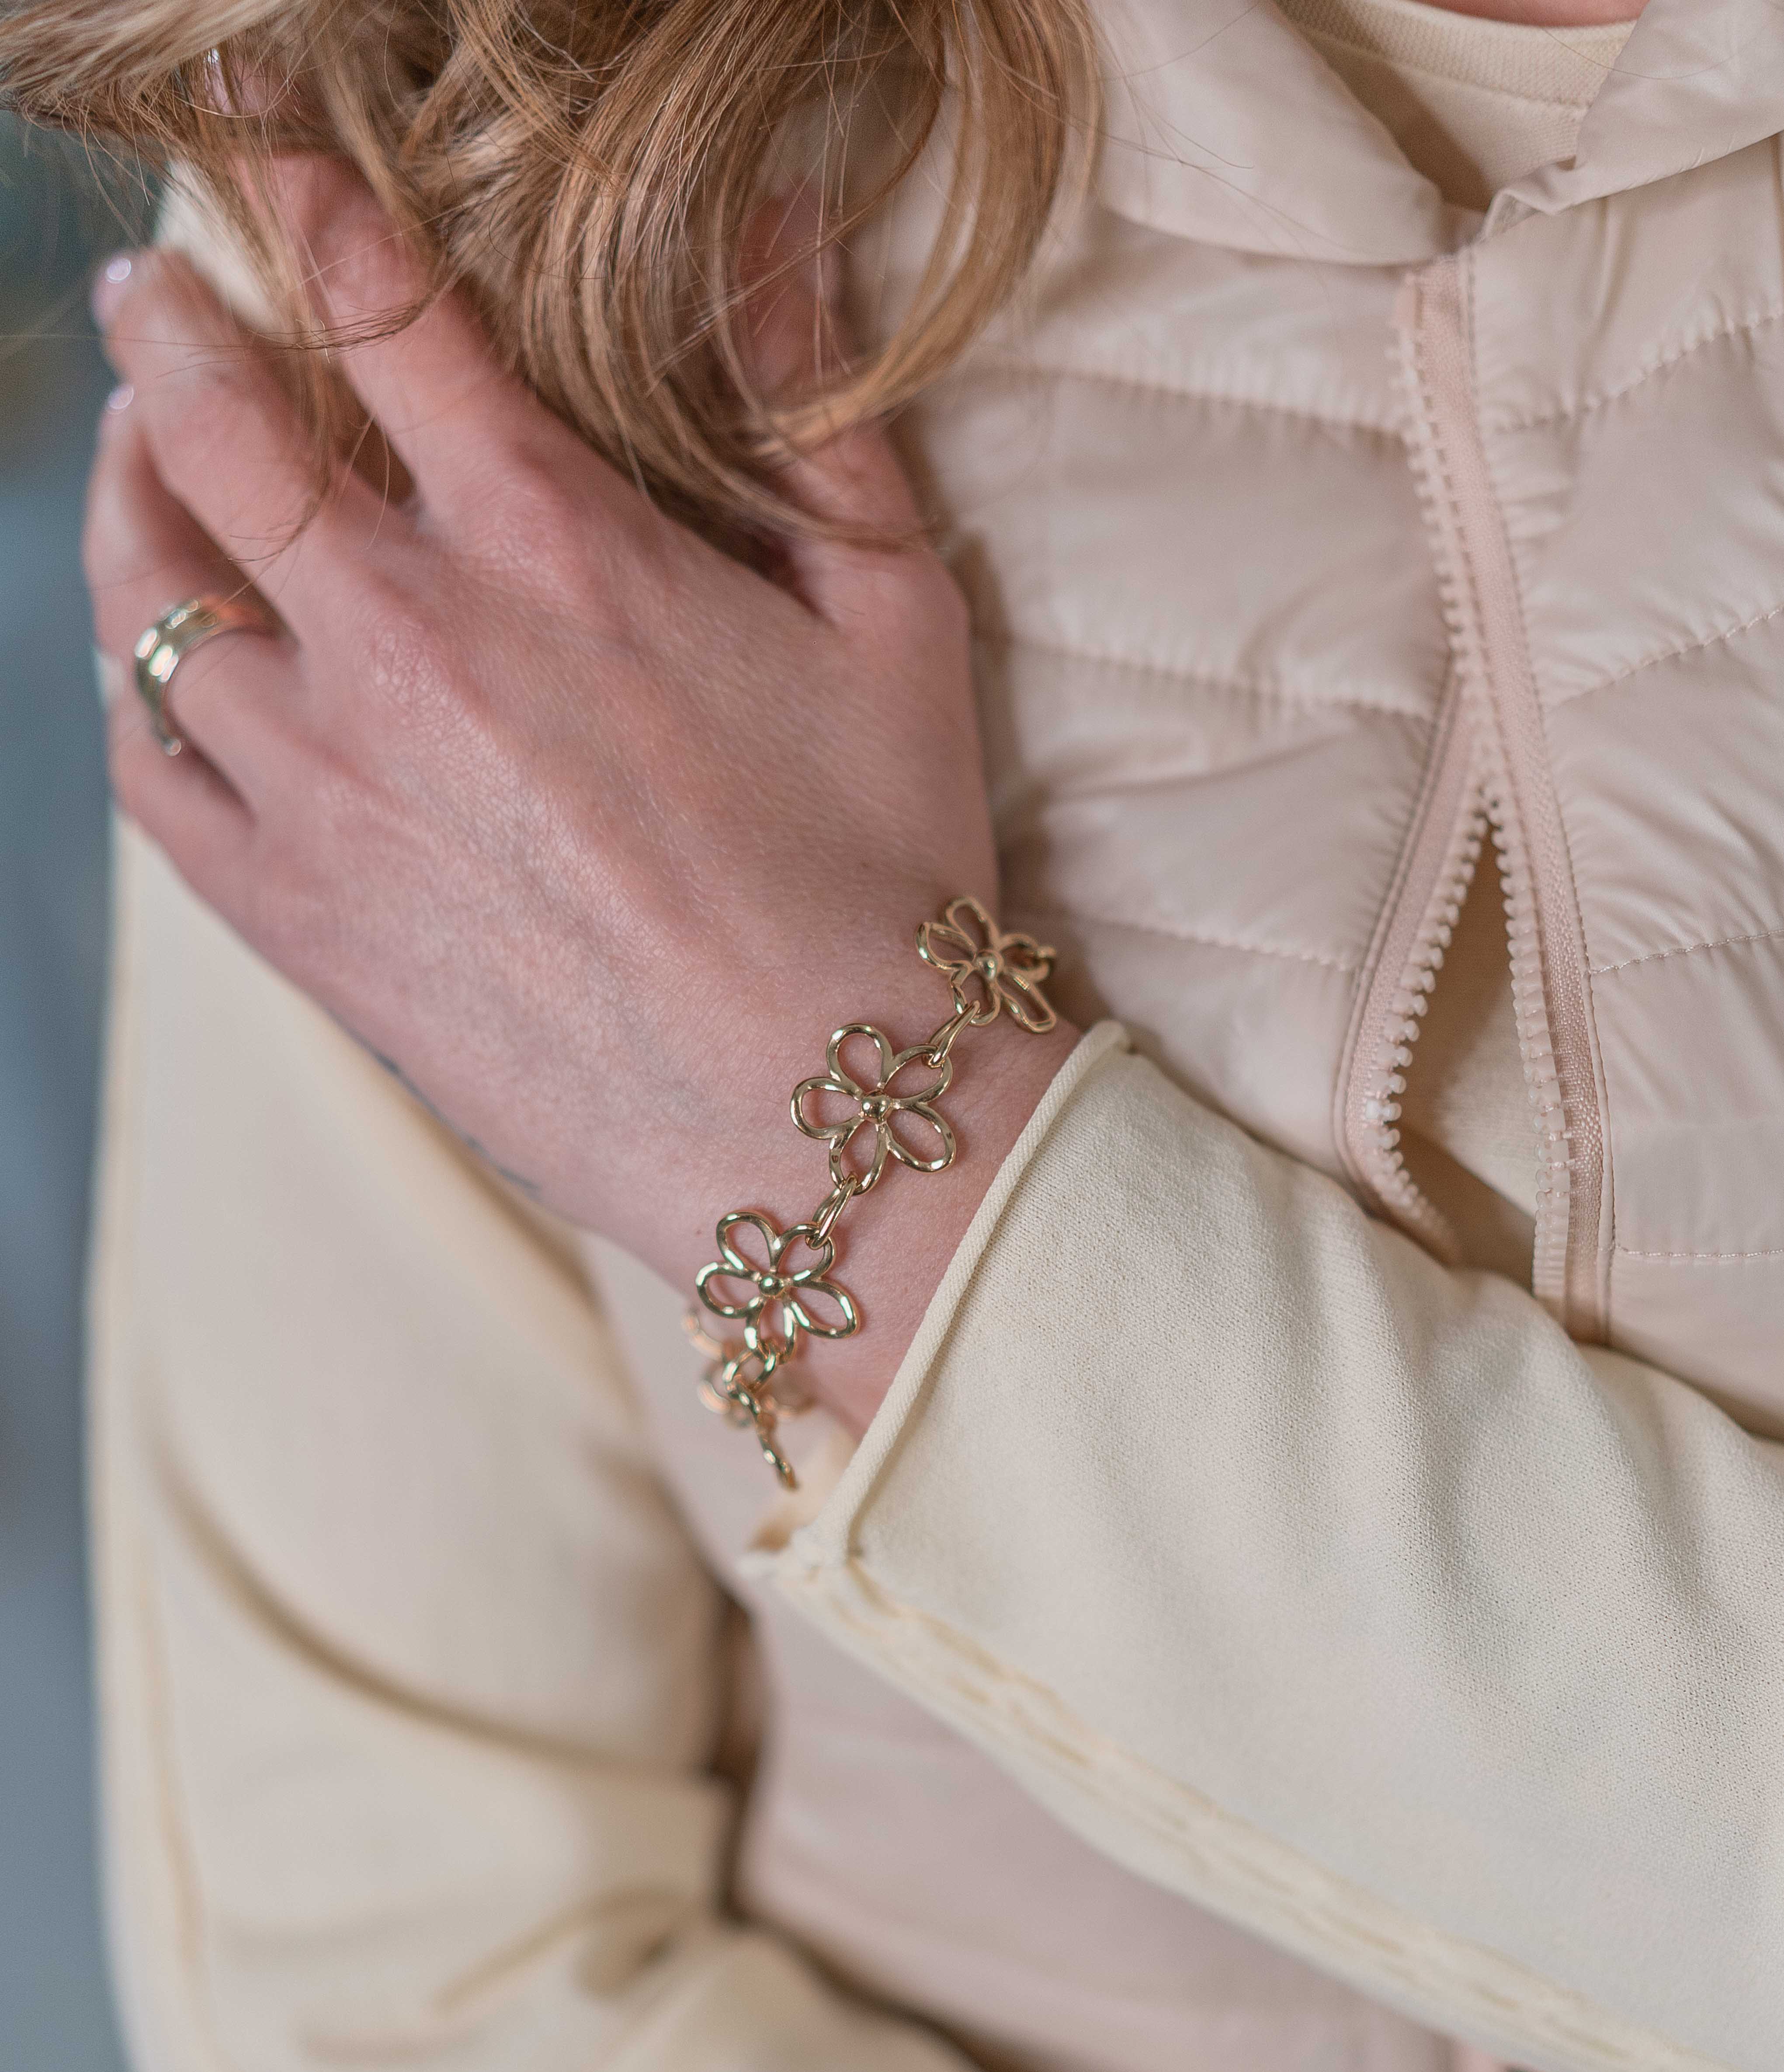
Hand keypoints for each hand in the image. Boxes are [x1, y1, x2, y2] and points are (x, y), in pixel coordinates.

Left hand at [83, 165, 1075, 1427]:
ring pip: (150, 599)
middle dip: (171, 325)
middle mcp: (408, 649)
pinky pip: (150, 774)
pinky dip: (132, 691)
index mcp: (553, 549)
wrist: (832, 1123)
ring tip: (143, 459)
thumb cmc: (882, 871)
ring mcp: (333, 791)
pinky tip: (159, 657)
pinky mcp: (302, 921)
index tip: (266, 156)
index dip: (304, 199)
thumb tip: (772, 221)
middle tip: (158, 292)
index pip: (378, 309)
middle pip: (214, 425)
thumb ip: (814, 406)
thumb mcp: (891, 615)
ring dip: (130, 498)